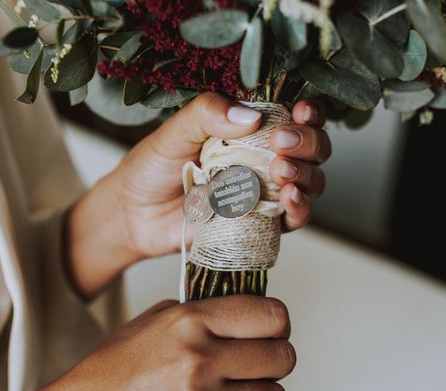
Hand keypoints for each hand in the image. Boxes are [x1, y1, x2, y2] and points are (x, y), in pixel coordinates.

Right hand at [38, 295, 295, 390]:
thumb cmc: (113, 370)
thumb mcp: (152, 322)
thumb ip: (200, 313)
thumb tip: (245, 314)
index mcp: (189, 322)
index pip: (271, 316)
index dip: (279, 325)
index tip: (274, 332)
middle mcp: (198, 359)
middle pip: (282, 358)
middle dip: (277, 362)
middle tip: (263, 367)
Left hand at [63, 94, 330, 298]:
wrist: (133, 214)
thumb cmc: (152, 168)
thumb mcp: (175, 131)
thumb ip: (208, 114)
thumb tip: (251, 116)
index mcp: (248, 129)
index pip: (294, 115)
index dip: (308, 112)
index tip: (300, 111)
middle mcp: (263, 158)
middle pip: (311, 148)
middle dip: (308, 142)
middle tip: (282, 145)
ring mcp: (264, 192)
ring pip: (310, 181)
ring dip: (307, 175)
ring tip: (282, 172)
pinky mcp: (259, 223)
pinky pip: (293, 218)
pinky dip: (300, 208)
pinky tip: (290, 198)